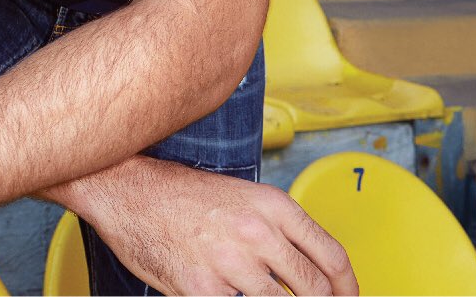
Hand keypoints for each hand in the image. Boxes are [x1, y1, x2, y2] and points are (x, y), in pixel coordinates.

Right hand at [55, 156, 357, 295]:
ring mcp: (231, 263)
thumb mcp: (238, 196)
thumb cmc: (177, 193)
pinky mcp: (203, 289)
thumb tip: (305, 269)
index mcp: (270, 204)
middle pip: (315, 291)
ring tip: (258, 294)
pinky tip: (231, 295)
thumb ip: (274, 228)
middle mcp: (257, 232)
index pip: (332, 257)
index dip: (349, 288)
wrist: (125, 190)